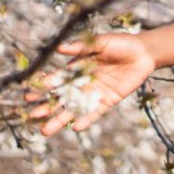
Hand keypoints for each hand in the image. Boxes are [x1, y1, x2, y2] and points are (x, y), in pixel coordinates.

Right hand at [23, 33, 156, 137]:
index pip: (57, 79)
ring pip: (74, 108)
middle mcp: (82, 82)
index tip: (29, 95)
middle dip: (47, 107)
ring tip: (45, 131)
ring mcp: (95, 92)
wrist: (144, 52)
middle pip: (61, 97)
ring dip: (60, 119)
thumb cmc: (120, 44)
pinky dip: (86, 119)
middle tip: (32, 116)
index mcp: (77, 68)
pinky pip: (95, 112)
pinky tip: (76, 128)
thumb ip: (81, 47)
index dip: (44, 87)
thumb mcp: (101, 43)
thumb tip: (59, 47)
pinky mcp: (108, 100)